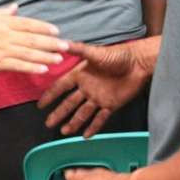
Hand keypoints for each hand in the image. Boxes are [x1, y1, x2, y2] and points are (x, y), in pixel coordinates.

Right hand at [0, 4, 66, 74]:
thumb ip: (3, 12)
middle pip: (32, 39)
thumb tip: (16, 7)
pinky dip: (31, 67)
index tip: (56, 31)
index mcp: (3, 22)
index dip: (43, 27)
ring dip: (46, 56)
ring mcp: (1, 49)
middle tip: (66, 46)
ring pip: (28, 53)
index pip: (28, 24)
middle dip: (51, 43)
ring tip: (59, 59)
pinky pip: (18, 65)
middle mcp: (4, 34)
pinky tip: (43, 69)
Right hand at [38, 39, 155, 135]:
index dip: (51, 95)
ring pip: (82, 113)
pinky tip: (86, 136)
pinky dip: (93, 127)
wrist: (138, 63)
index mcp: (81, 75)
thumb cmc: (117, 55)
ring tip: (64, 131)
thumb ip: (78, 49)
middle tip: (48, 123)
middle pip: (69, 103)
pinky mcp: (111, 104)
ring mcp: (98, 97)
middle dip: (59, 113)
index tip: (41, 105)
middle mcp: (87, 88)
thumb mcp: (95, 52)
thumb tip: (62, 43)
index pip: (61, 87)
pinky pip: (100, 118)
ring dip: (73, 122)